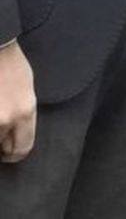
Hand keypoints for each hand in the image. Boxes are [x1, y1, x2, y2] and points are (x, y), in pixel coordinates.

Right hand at [0, 42, 35, 162]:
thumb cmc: (13, 67)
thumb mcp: (27, 93)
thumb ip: (23, 117)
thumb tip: (14, 139)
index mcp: (25, 112)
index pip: (22, 149)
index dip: (15, 154)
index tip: (9, 152)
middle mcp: (6, 119)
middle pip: (2, 150)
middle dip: (0, 146)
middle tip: (1, 132)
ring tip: (0, 114)